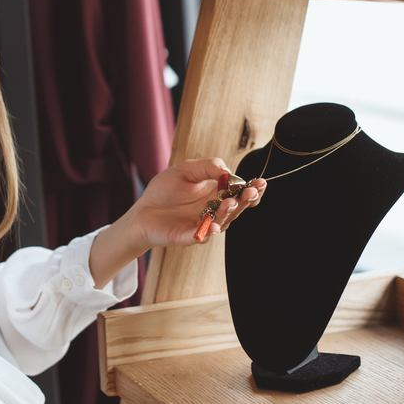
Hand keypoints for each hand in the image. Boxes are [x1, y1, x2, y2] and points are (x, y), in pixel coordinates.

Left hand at [88, 158, 265, 288]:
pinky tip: (214, 226)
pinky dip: (207, 232)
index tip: (261, 182)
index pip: (240, 195)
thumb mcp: (186, 170)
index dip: (252, 190)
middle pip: (236, 210)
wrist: (142, 209)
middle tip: (251, 192)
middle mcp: (214, 213)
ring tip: (231, 202)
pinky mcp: (186, 236)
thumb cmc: (165, 189)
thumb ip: (206, 167)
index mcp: (217, 196)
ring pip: (221, 222)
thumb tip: (226, 170)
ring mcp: (202, 226)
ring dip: (228, 213)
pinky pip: (199, 236)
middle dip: (245, 201)